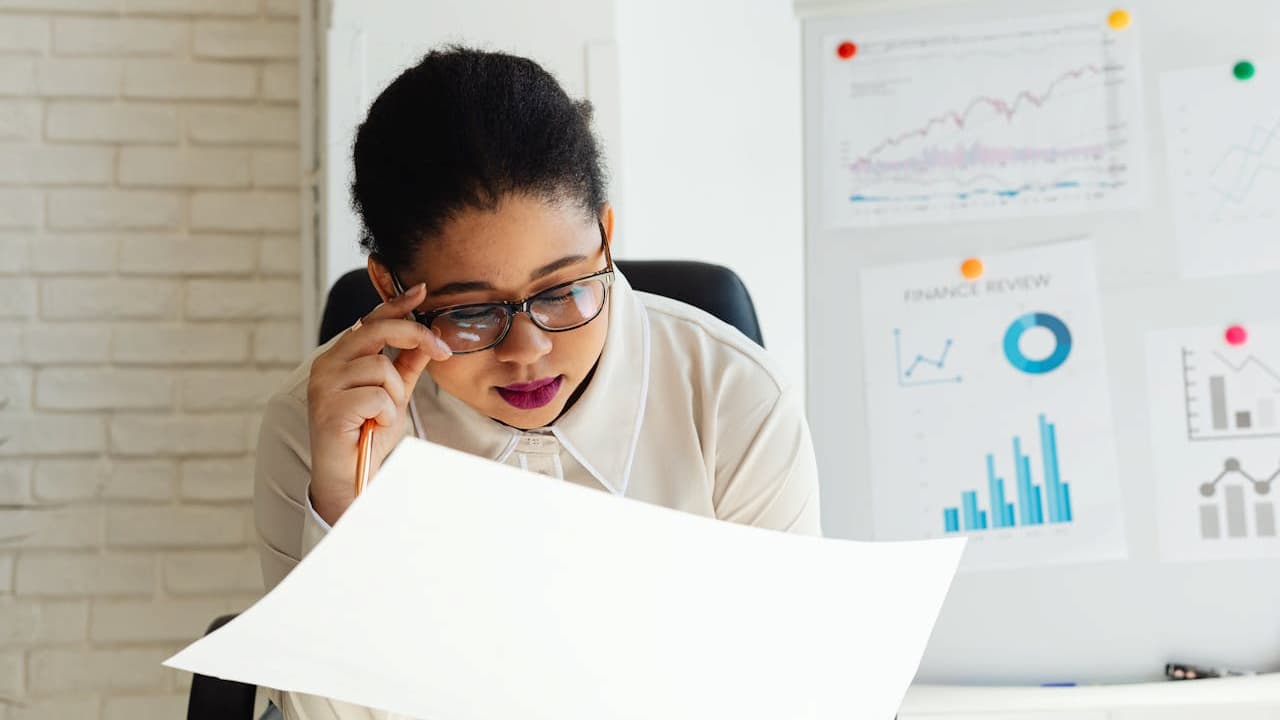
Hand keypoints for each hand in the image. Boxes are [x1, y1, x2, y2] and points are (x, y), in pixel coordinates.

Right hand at [306, 283, 450, 524]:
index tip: (422, 290)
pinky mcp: (329, 406)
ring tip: (382, 415)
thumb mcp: (394, 393)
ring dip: (394, 395)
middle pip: (376, 330)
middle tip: (442, 349)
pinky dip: (386, 414)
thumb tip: (428, 337)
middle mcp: (327, 364)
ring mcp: (324, 384)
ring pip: (381, 368)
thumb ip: (407, 364)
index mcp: (340, 357)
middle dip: (415, 335)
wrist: (349, 476)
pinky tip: (373, 426)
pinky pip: (377, 396)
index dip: (396, 304)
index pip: (370, 320)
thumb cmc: (367, 434)